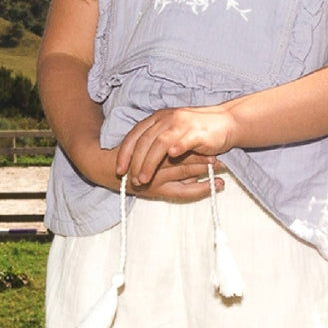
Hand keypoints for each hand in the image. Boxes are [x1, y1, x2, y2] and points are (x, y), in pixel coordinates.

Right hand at [73, 141, 222, 202]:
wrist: (100, 166)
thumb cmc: (124, 152)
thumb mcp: (142, 140)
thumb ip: (163, 136)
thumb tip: (186, 134)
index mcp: (155, 145)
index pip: (181, 144)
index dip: (199, 143)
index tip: (216, 140)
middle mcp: (157, 161)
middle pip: (187, 156)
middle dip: (207, 155)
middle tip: (227, 151)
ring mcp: (157, 177)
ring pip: (186, 172)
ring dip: (208, 169)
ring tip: (226, 167)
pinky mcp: (156, 191)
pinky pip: (183, 192)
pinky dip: (201, 189)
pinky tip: (216, 187)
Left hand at [116, 106, 237, 188]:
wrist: (227, 122)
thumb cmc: (198, 130)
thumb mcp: (172, 130)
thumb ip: (156, 138)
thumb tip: (137, 157)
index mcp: (158, 118)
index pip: (135, 135)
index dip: (124, 153)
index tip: (119, 169)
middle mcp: (167, 119)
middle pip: (144, 141)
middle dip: (135, 162)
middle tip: (131, 179)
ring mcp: (182, 124)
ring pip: (159, 143)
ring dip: (149, 162)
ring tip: (143, 178)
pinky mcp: (196, 132)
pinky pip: (182, 140)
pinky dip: (175, 148)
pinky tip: (170, 158)